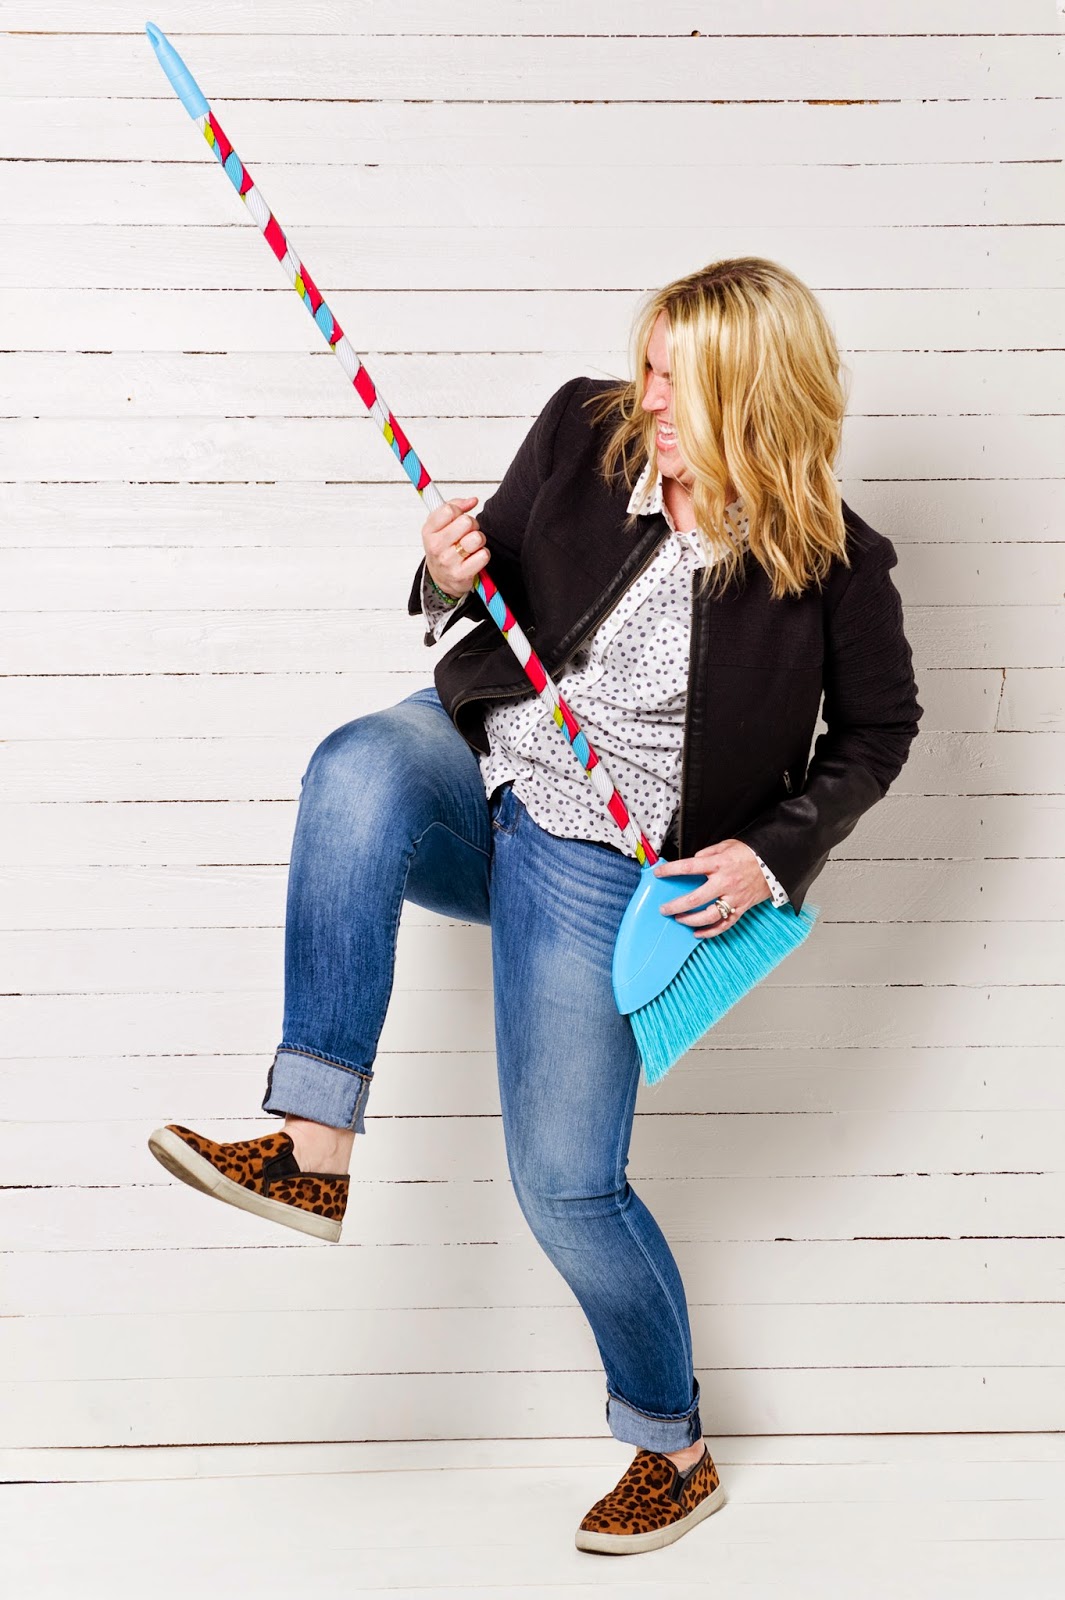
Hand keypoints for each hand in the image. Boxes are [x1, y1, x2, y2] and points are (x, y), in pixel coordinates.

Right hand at [421, 493, 489, 598]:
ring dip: (479, 540)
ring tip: (472, 545)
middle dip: (472, 525)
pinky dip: (483, 554)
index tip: (458, 518)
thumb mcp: (441, 525)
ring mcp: (448, 562)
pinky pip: (483, 555)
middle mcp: (436, 546)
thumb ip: (455, 506)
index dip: (459, 511)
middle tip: (468, 533)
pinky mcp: (461, 574)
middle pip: (466, 522)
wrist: (443, 577)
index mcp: (429, 531)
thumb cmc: (444, 547)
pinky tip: (474, 557)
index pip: (449, 510)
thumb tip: (472, 500)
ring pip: (476, 538)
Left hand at [653, 839, 770, 937]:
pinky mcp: (741, 908)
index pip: (689, 867)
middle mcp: (725, 883)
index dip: (671, 870)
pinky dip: (711, 932)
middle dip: (676, 905)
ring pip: (709, 915)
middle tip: (664, 909)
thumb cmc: (751, 853)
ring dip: (691, 920)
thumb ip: (708, 853)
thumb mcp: (727, 845)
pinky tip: (698, 933)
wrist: (776, 863)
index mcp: (720, 864)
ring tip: (679, 919)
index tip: (659, 873)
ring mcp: (734, 898)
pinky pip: (725, 924)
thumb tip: (694, 859)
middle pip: (695, 898)